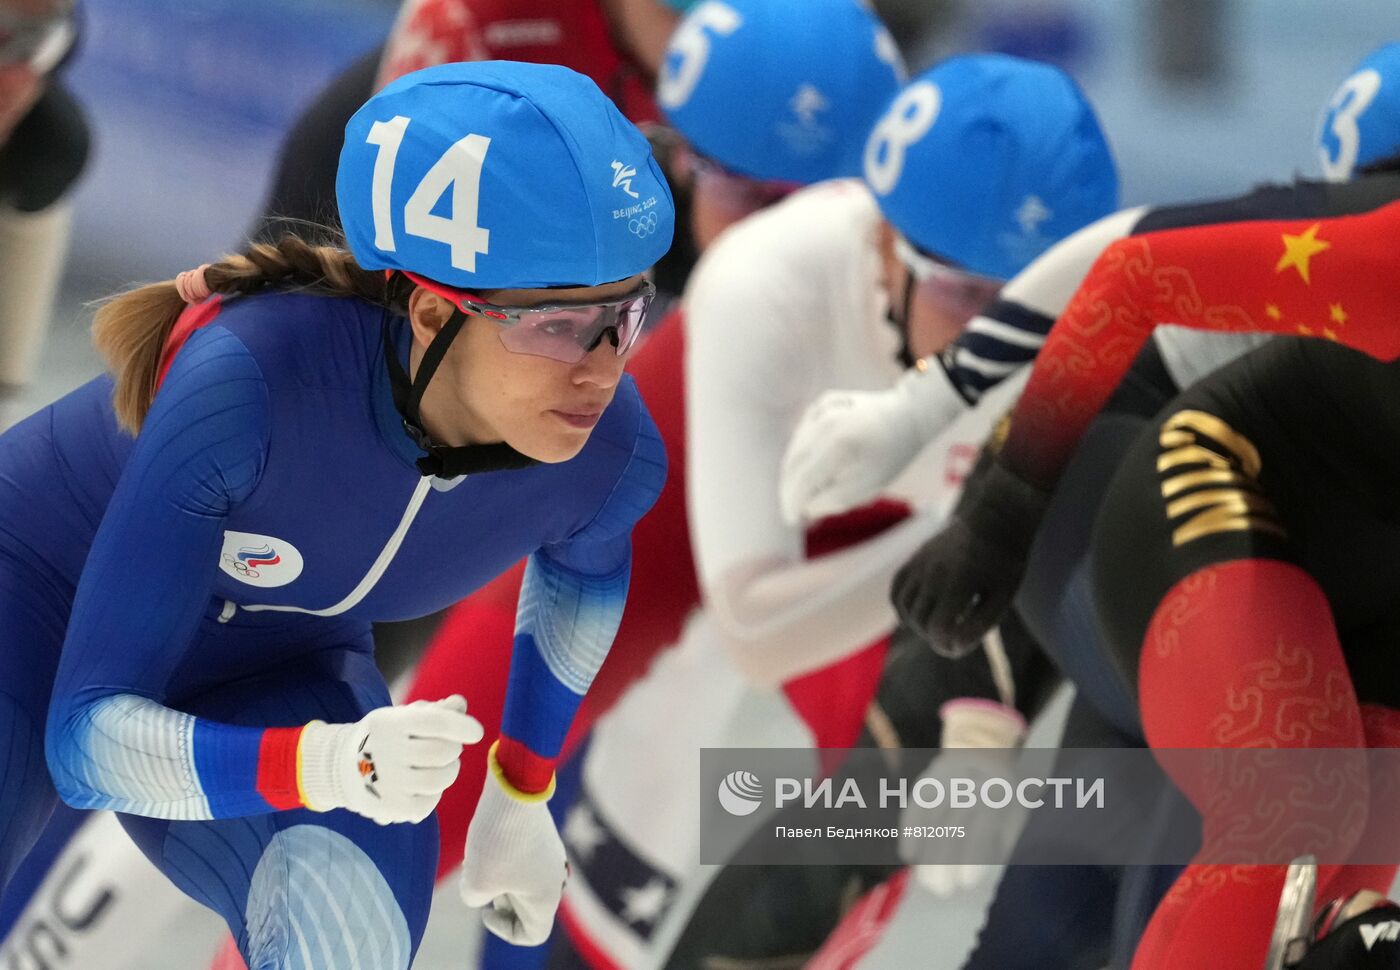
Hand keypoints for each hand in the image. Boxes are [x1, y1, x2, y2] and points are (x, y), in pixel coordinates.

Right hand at [297, 695, 482, 824]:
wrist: (342, 767)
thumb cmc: (385, 737)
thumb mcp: (403, 717)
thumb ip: (434, 710)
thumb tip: (460, 704)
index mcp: (389, 723)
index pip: (436, 722)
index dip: (462, 726)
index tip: (476, 732)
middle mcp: (385, 751)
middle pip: (443, 751)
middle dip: (453, 749)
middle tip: (447, 749)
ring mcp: (386, 782)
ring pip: (440, 779)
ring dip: (448, 771)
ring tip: (439, 767)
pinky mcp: (389, 808)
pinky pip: (429, 803)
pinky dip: (433, 794)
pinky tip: (422, 786)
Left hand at [460, 742, 567, 946]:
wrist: (514, 788)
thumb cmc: (497, 840)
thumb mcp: (474, 882)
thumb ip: (474, 897)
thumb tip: (480, 885)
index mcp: (545, 897)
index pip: (532, 934)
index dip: (505, 930)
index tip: (487, 908)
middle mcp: (554, 877)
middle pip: (524, 905)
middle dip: (496, 898)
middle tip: (480, 880)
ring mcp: (549, 853)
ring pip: (521, 880)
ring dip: (496, 876)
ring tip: (478, 857)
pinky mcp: (540, 834)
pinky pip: (521, 859)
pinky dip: (501, 857)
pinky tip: (485, 839)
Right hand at [779, 363, 965, 524]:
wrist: (909, 415)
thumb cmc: (892, 455)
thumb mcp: (869, 485)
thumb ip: (835, 501)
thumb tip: (805, 511)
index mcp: (837, 443)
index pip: (802, 479)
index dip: (792, 502)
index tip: (791, 521)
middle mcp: (824, 421)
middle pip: (793, 463)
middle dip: (789, 489)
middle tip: (793, 511)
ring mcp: (822, 408)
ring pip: (795, 448)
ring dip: (793, 473)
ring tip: (802, 494)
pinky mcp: (823, 402)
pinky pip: (803, 433)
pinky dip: (802, 452)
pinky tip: (812, 466)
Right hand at [891, 452, 1048, 656]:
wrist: (995, 521)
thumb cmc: (1004, 563)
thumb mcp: (1002, 596)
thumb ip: (980, 625)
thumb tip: (953, 648)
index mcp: (959, 582)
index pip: (939, 629)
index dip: (948, 645)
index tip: (962, 645)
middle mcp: (934, 572)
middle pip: (920, 622)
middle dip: (935, 637)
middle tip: (955, 637)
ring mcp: (921, 564)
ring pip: (905, 608)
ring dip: (919, 624)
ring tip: (940, 625)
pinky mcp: (915, 560)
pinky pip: (896, 590)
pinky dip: (902, 607)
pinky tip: (916, 616)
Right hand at [901, 699, 1025, 895]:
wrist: (985, 741)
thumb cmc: (1003, 785)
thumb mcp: (1016, 808)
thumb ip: (1005, 836)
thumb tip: (992, 866)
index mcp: (1000, 789)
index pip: (984, 826)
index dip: (975, 856)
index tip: (968, 884)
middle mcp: (971, 780)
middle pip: (954, 824)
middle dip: (945, 860)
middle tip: (942, 891)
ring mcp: (947, 776)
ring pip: (933, 816)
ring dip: (927, 851)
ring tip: (925, 881)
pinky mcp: (930, 776)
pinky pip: (916, 803)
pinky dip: (910, 828)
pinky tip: (909, 854)